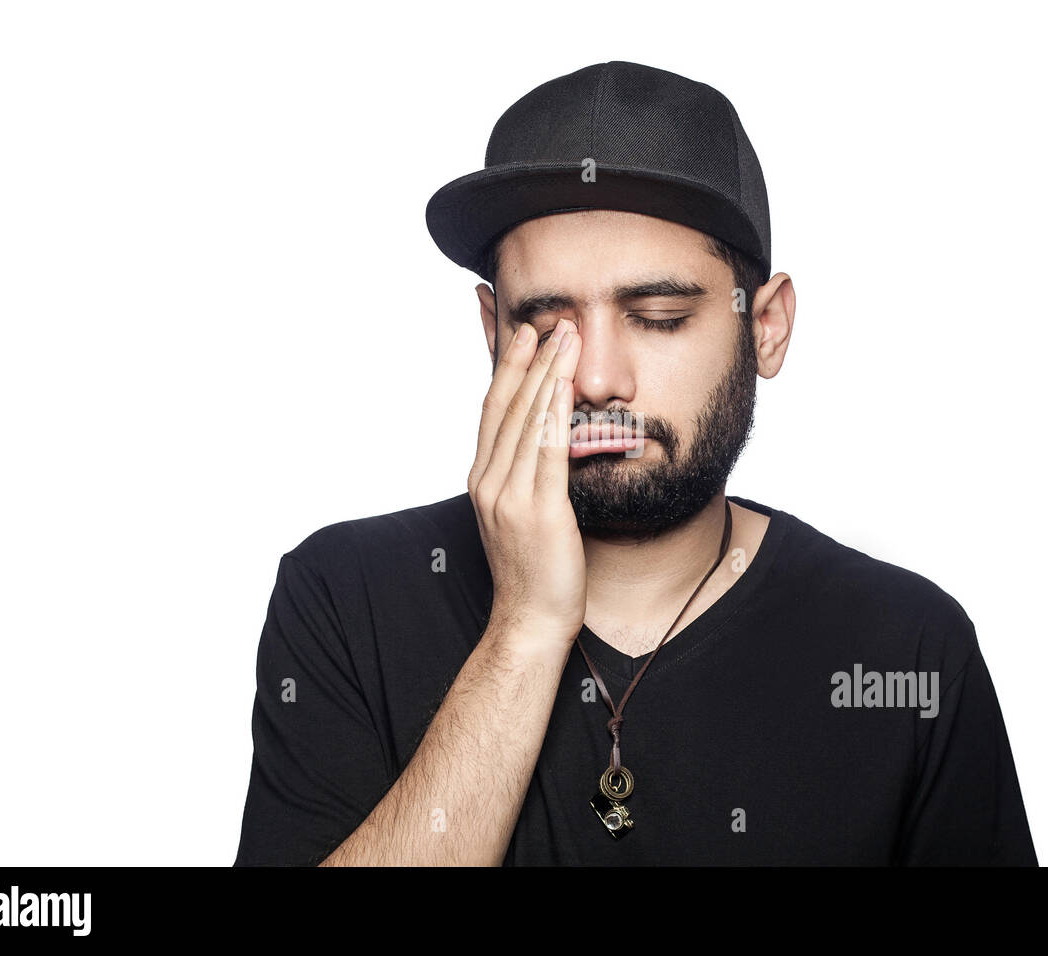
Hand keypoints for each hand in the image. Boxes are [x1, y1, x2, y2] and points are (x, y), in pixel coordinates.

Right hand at [468, 318, 584, 648]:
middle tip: (546, 321)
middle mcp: (489, 482)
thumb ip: (526, 475)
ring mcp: (510, 496)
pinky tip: (564, 386)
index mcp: (483, 480)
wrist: (530, 619)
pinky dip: (554, 413)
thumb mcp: (520, 514)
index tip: (521, 333)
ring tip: (563, 338)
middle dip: (527, 360)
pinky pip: (546, 452)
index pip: (492, 411)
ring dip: (546, 374)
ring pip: (526, 421)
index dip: (506, 368)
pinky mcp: (538, 511)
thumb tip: (545, 441)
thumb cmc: (533, 571)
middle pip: (506, 407)